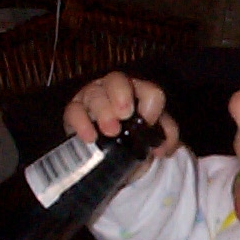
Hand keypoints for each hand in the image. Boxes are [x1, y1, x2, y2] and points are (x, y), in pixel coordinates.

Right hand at [62, 71, 179, 159]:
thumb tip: (161, 146)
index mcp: (138, 93)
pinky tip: (90, 138)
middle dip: (121, 95)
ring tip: (111, 131)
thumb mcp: (154, 140)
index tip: (148, 123)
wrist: (109, 159)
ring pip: (94, 93)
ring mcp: (92, 98)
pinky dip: (81, 123)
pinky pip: (73, 111)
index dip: (150, 106)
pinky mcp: (74, 112)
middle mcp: (115, 90)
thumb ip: (166, 137)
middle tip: (125, 115)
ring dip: (103, 111)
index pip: (149, 91)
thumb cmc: (133, 142)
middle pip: (117, 80)